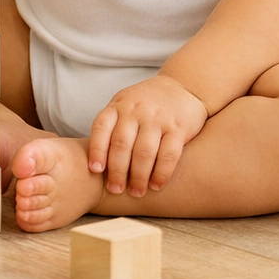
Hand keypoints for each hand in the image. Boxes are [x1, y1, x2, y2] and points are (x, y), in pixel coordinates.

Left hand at [88, 74, 208, 197]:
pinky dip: (161, 173)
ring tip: (136, 192)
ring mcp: (158, 118)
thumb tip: (95, 164)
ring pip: (144, 152)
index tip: (95, 170)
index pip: (101, 127)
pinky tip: (156, 185)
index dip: (97, 150)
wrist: (182, 87)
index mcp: (119, 105)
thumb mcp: (125, 105)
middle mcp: (136, 110)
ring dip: (138, 177)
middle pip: (121, 144)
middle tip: (116, 189)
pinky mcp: (178, 127)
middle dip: (117, 171)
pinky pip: (168, 154)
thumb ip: (112, 127)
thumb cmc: (146, 104)